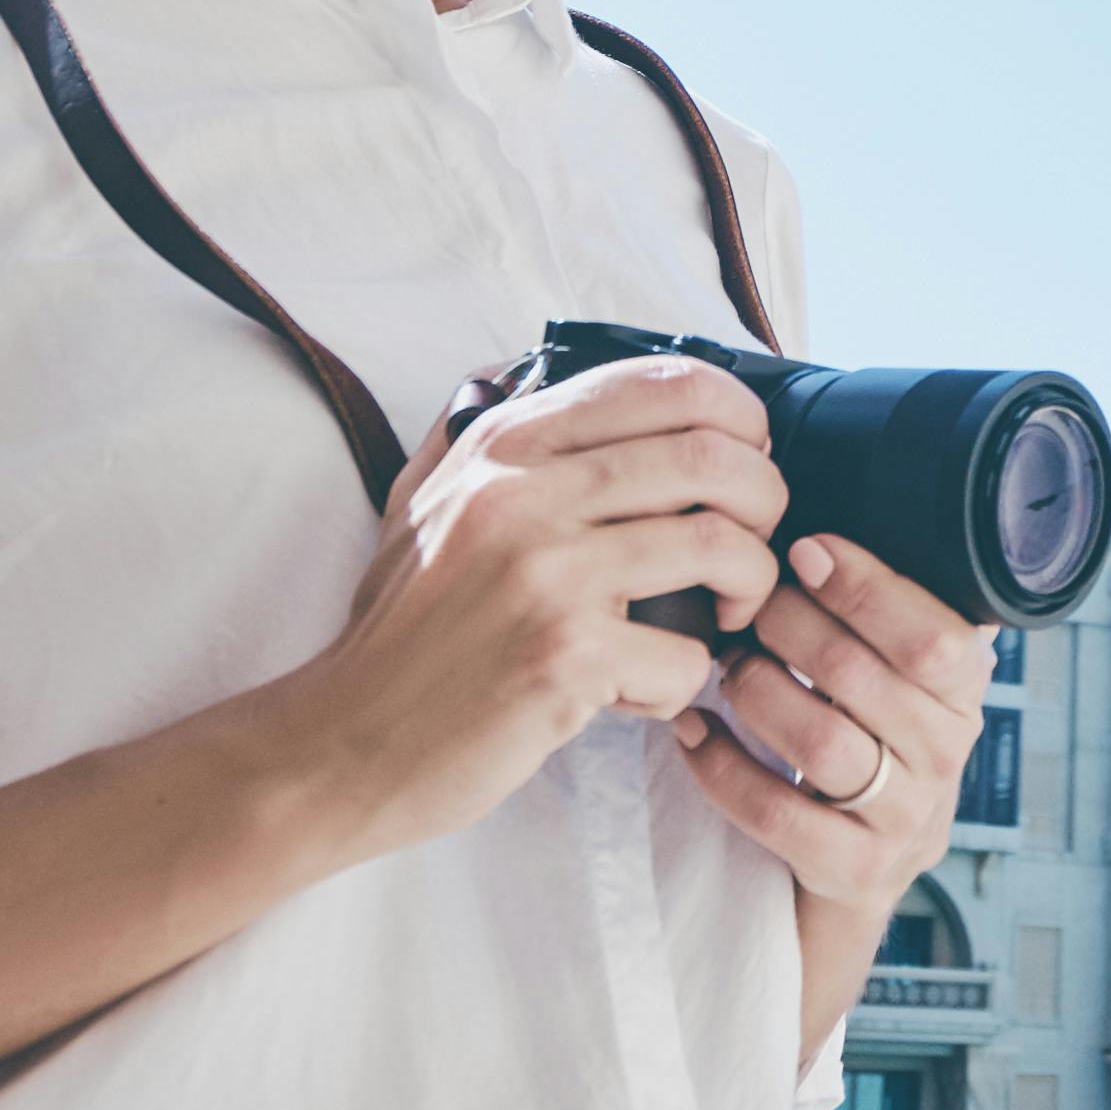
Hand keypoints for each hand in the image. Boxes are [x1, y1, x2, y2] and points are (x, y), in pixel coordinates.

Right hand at [257, 353, 789, 867]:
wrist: (343, 741)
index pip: (664, 383)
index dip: (739, 415)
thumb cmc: (399, 632)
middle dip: (767, 500)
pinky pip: (686, 654)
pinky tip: (648, 693)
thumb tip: (527, 368)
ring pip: (720, 544)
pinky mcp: (562, 656)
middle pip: (713, 455)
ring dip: (752, 584)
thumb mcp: (422, 502)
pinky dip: (688, 679)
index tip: (747, 459)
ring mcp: (545, 573)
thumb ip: (476, 432)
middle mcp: (525, 493)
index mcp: (505, 446)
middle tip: (755, 543)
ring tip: (730, 614)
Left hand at [673, 530, 995, 927]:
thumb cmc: (869, 734)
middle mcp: (946, 754)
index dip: (866, 588)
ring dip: (756, 693)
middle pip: (864, 679)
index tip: (805, 549)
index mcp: (965, 691)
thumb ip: (882, 610)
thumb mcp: (896, 672)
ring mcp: (904, 818)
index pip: (933, 636)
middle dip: (790, 630)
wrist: (863, 864)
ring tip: (725, 666)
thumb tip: (829, 512)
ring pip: (821, 745)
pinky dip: (722, 768)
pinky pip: (778, 815)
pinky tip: (693, 732)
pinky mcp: (854, 869)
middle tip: (745, 606)